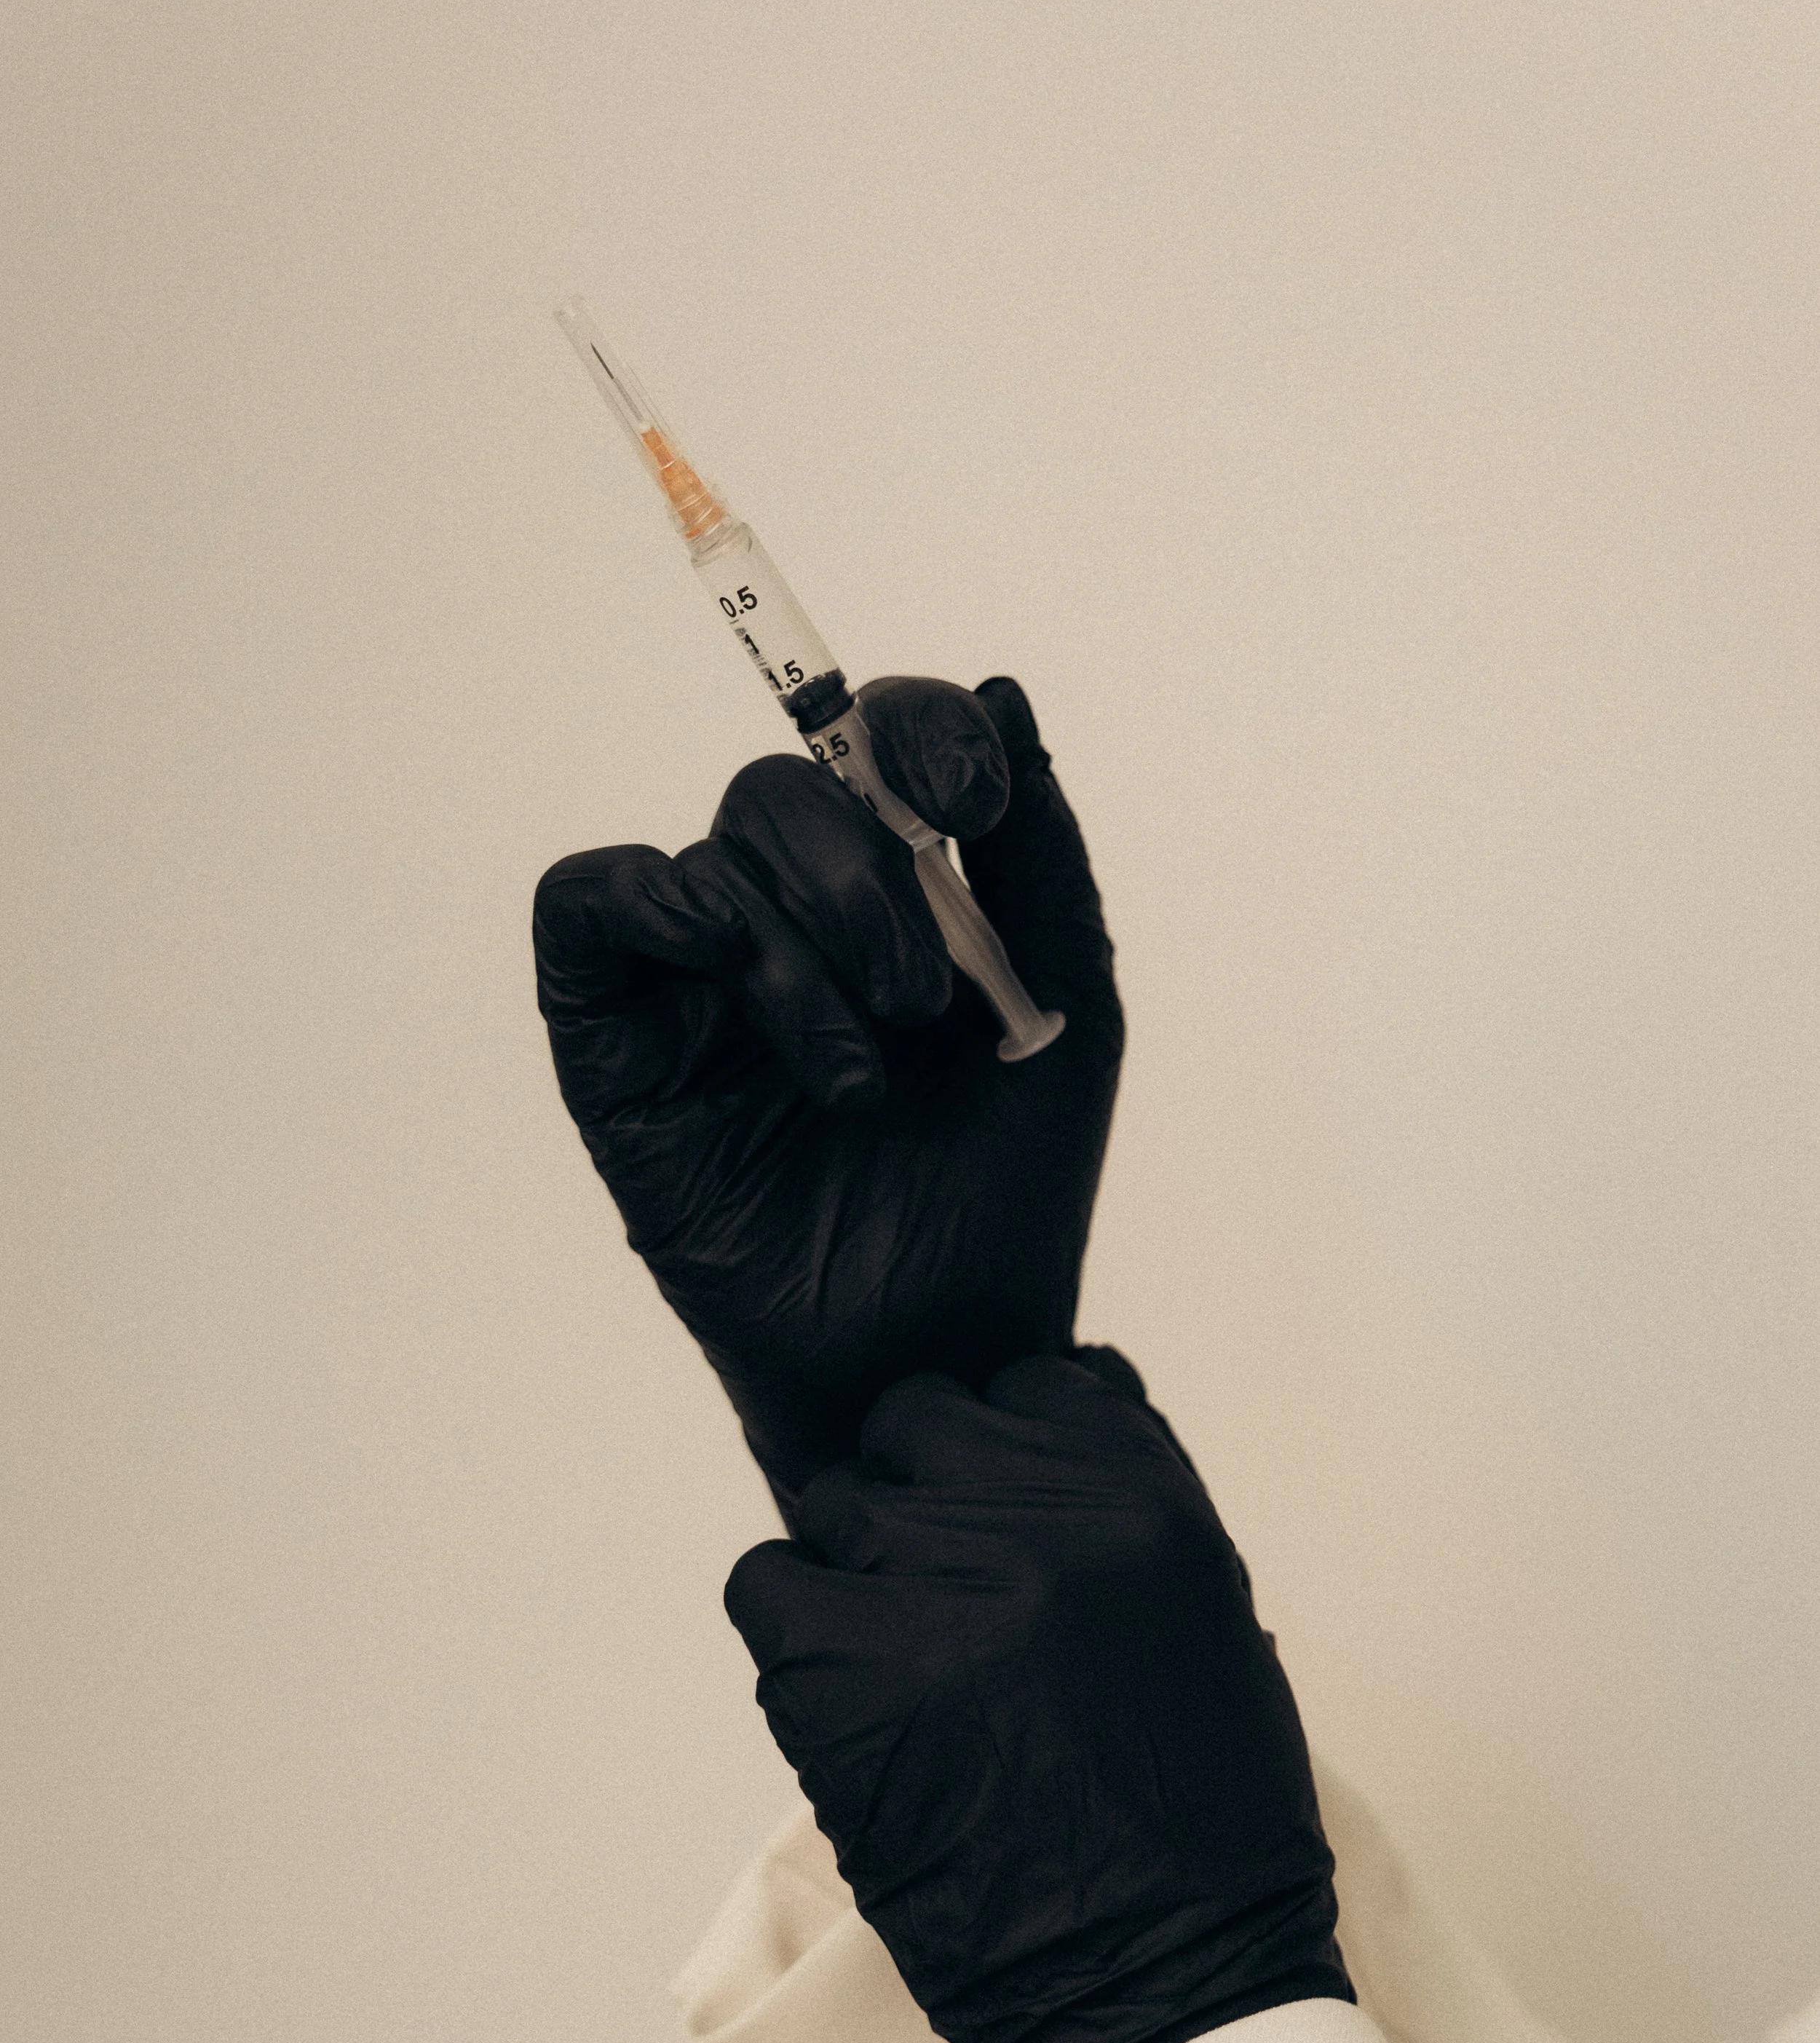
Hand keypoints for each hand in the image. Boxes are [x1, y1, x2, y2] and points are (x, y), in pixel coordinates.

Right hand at [532, 679, 1121, 1525]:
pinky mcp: (614, 1048)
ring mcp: (695, 986)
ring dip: (802, 953)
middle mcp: (787, 927)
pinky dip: (655, 904)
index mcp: (894, 903)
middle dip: (862, 873)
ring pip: (711, 859)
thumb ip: (1040, 850)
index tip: (974, 798)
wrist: (942, 1349)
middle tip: (923, 999)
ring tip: (859, 1082)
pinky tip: (728, 969)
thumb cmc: (1008, 1194)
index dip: (916, 733)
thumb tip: (999, 693)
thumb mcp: (1067, 1002)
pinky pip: (588, 905)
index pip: (872, 749)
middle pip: (781, 789)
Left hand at [724, 1351, 1352, 2042]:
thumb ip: (1120, 1516)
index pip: (1033, 1381)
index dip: (1001, 1453)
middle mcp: (1048, 1516)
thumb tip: (1032, 1434)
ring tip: (900, 1672)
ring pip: (838, 1497)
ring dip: (856, 1571)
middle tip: (936, 1601)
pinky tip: (845, 1702)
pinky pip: (766, 1582)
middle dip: (918, 1496)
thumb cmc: (1201, 1827)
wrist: (1169, 1990)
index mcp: (1151, 1496)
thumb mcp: (1206, 1624)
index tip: (1000, 1527)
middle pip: (919, 1421)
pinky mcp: (847, 1666)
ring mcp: (942, 1583)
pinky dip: (792, 1634)